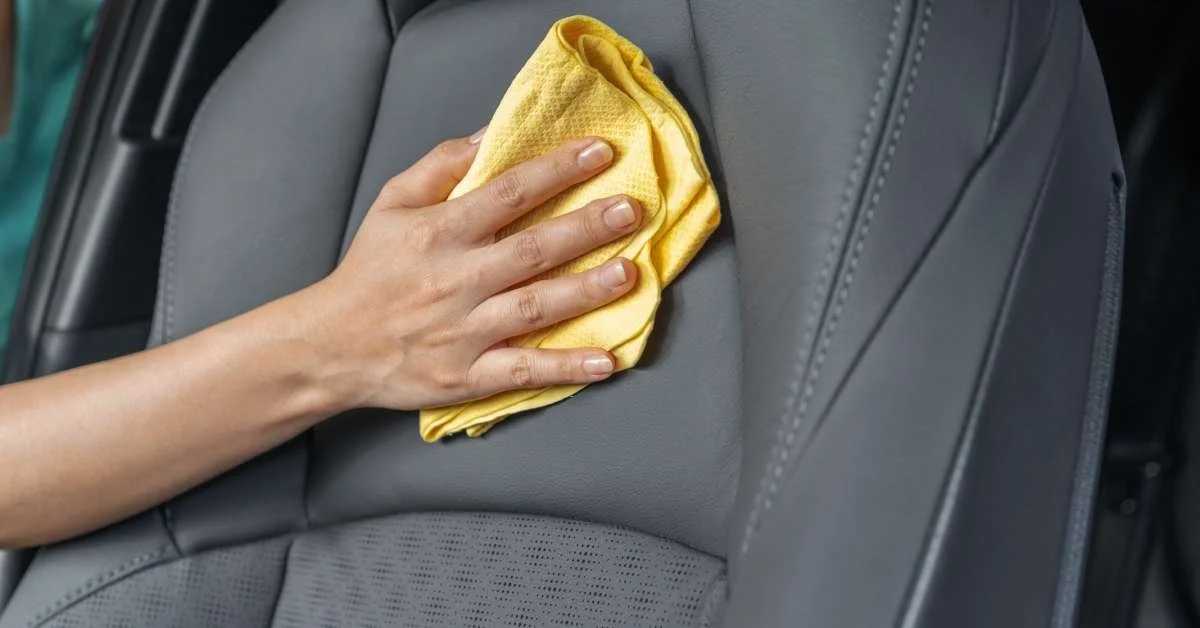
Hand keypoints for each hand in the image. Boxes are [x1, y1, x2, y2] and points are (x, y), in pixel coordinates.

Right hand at [290, 131, 640, 410]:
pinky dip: (565, 369)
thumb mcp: (392, 203)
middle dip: (585, 228)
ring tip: (628, 275)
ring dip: (585, 292)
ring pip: (533, 308)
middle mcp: (455, 280)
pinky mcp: (467, 375)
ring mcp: (463, 331)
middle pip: (530, 250)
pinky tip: (605, 363)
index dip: (556, 170)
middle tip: (631, 211)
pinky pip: (523, 372)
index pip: (507, 193)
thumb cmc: (370, 271)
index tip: (599, 153)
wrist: (330, 346)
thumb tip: (493, 133)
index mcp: (439, 233)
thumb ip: (442, 165)